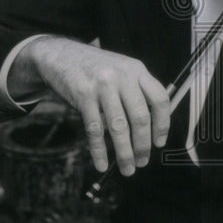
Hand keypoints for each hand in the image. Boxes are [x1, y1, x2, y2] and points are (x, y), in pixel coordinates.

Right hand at [12, 37, 170, 175]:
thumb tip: (150, 128)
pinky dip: (99, 150)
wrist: (60, 54)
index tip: (159, 142)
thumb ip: (136, 91)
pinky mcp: (83, 95)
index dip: (163, 123)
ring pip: (119, 126)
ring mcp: (103, 85)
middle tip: (143, 162)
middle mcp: (123, 76)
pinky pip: (95, 129)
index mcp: (137, 70)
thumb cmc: (94, 67)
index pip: (160, 98)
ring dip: (125, 152)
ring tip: (127, 168)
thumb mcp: (121, 70)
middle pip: (141, 116)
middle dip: (143, 144)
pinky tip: (102, 163)